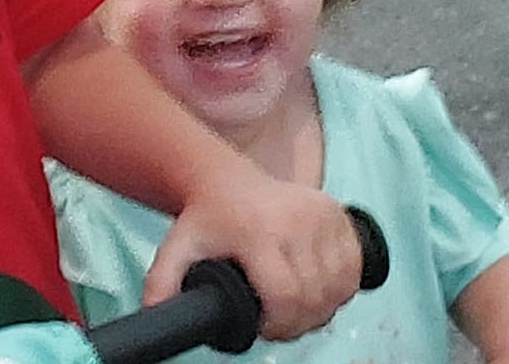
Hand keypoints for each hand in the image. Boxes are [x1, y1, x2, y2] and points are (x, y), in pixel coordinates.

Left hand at [146, 172, 363, 342]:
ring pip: (340, 287)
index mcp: (256, 229)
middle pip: (315, 297)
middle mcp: (296, 218)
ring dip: (322, 308)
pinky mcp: (340, 214)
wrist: (227, 180)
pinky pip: (354, 269)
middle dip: (299, 322)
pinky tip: (317, 289)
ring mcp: (322, 214)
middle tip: (279, 322)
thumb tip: (154, 315)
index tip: (264, 327)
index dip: (279, 324)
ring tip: (296, 307)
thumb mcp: (175, 249)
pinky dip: (340, 288)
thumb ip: (162, 284)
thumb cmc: (204, 220)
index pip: (285, 295)